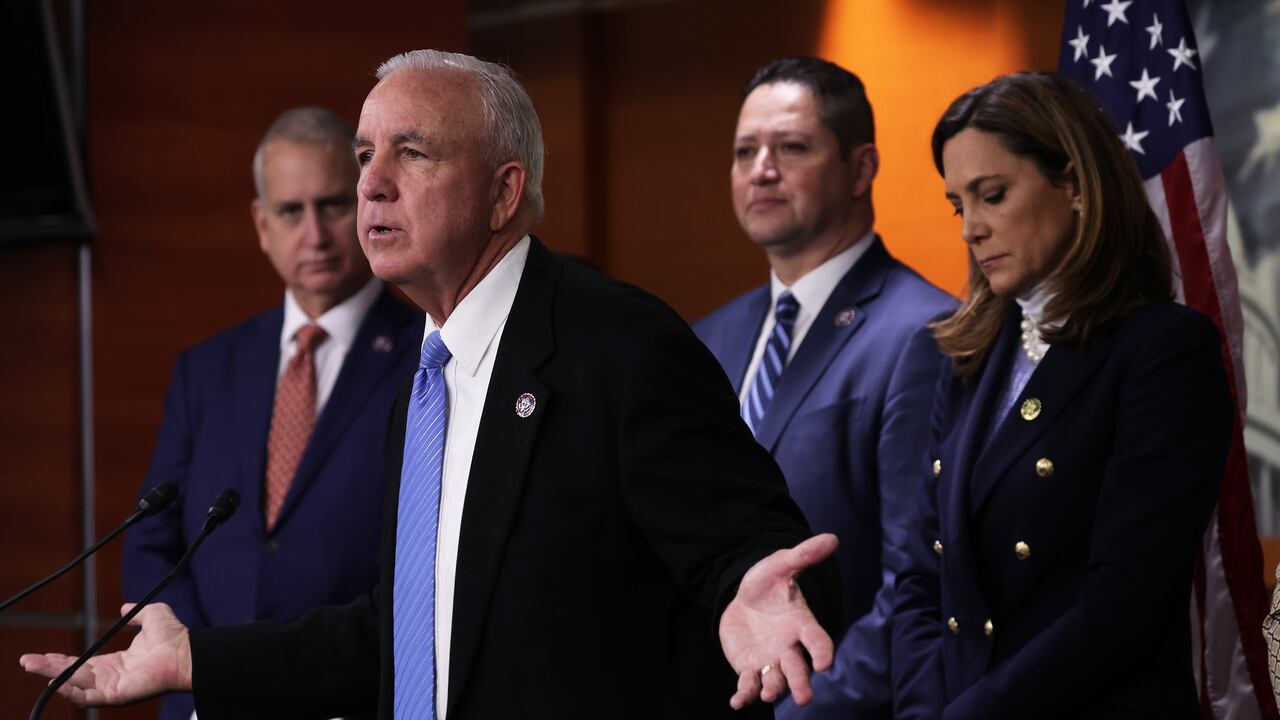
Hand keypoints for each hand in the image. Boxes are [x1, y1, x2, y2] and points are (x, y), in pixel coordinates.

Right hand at [19, 603, 192, 705]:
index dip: (62, 660)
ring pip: (75, 685)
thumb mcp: (151, 616)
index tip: (44, 654)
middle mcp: (112, 677)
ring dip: (53, 676)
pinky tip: (56, 681)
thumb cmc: (174, 636)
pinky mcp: (117, 696)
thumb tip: (125, 608)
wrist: (188, 651)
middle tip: (26, 661)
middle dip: (48, 668)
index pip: (82, 664)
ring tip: (32, 665)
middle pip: (73, 675)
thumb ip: (136, 613)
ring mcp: (113, 688)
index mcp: (117, 663)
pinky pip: (89, 697)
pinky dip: (71, 691)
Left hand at [719, 533, 837, 709]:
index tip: (824, 663)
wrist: (743, 599)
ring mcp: (770, 661)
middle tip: (804, 698)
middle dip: (801, 683)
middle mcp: (790, 648)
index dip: (822, 652)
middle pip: (799, 669)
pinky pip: (749, 685)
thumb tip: (832, 538)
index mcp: (801, 625)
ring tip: (768, 694)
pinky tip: (737, 702)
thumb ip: (803, 556)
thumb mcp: (780, 565)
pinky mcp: (749, 669)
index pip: (818, 640)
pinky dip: (744, 695)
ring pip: (775, 681)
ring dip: (773, 689)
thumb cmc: (767, 584)